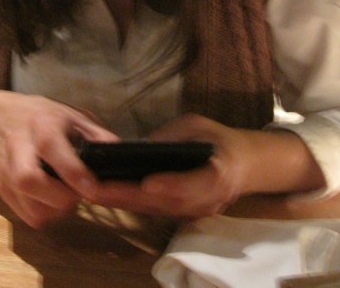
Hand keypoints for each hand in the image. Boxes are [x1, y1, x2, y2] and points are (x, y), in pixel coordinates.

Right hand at [0, 91, 118, 227]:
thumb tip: (121, 157)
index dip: (73, 173)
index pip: (51, 148)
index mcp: (42, 125)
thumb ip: (98, 136)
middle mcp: (18, 146)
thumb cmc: (45, 116)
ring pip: (25, 202)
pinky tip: (51, 201)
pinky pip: (22, 213)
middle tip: (77, 194)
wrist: (1, 117)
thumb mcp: (74, 117)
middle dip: (59, 197)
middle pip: (29, 179)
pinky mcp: (0, 187)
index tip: (94, 190)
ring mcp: (5, 169)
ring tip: (66, 197)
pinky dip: (42, 214)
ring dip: (52, 209)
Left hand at [87, 113, 325, 217]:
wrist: (244, 165)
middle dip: (129, 196)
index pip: (194, 184)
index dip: (171, 185)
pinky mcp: (184, 215)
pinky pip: (156, 211)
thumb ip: (173, 134)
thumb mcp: (198, 125)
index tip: (147, 183)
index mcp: (218, 174)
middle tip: (97, 188)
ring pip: (157, 211)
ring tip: (94, 192)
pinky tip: (109, 195)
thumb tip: (142, 145)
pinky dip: (132, 204)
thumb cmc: (219, 139)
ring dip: (125, 203)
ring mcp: (196, 212)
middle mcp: (207, 200)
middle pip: (166, 202)